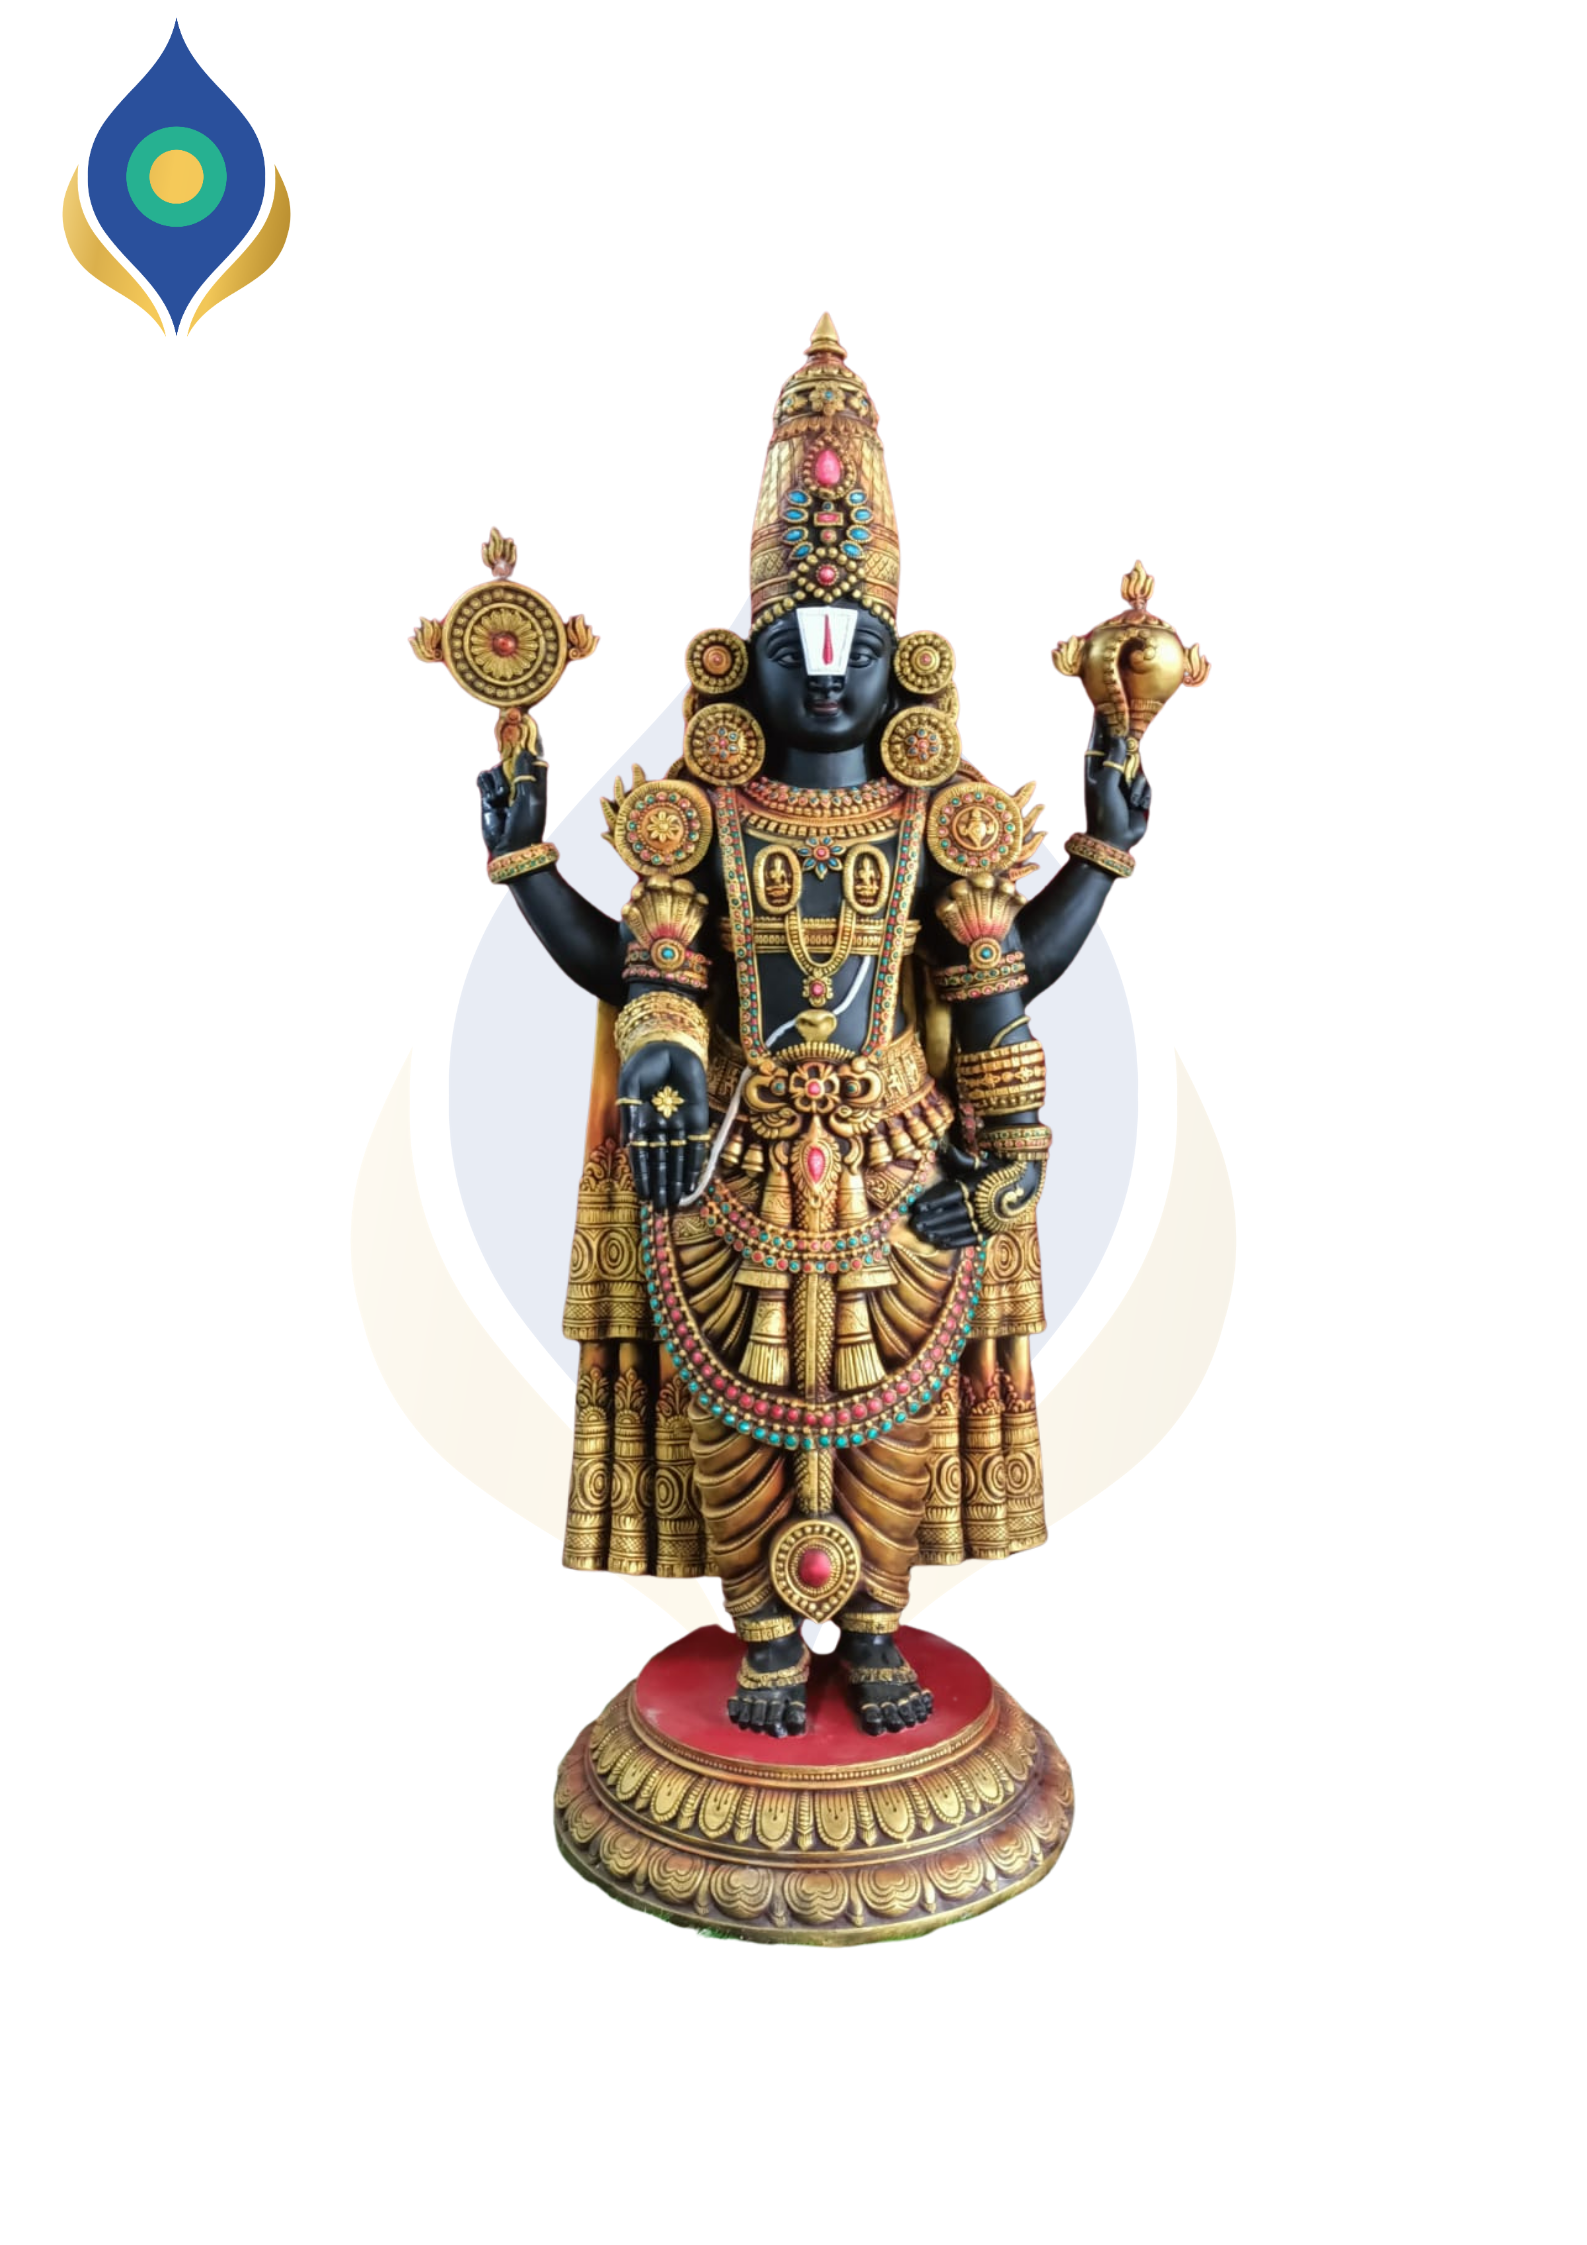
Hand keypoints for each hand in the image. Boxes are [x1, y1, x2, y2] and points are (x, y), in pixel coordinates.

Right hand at [477, 710, 546, 856]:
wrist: (510, 848)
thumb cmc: (527, 826)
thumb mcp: (531, 799)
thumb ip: (526, 774)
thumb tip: (523, 752)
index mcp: (536, 779)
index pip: (533, 752)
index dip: (529, 736)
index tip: (524, 717)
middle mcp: (520, 779)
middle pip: (511, 755)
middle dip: (508, 750)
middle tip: (508, 744)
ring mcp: (503, 785)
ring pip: (496, 767)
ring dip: (498, 781)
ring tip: (503, 800)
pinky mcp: (488, 793)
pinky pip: (483, 777)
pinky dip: (487, 785)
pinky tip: (493, 799)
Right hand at [618, 1040, 710, 1209]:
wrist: (668, 1043)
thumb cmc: (644, 1064)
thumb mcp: (629, 1086)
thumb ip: (630, 1113)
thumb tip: (631, 1142)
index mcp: (642, 1121)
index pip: (642, 1154)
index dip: (643, 1174)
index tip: (642, 1194)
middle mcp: (661, 1127)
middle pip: (662, 1160)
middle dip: (661, 1182)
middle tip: (661, 1206)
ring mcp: (681, 1124)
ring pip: (679, 1157)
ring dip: (677, 1178)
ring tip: (675, 1200)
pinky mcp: (700, 1118)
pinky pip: (698, 1145)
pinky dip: (695, 1163)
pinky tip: (693, 1182)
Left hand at [909, 1137, 1040, 1249]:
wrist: (1025, 1184)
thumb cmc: (995, 1170)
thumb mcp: (978, 1162)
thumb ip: (959, 1158)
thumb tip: (942, 1146)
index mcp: (979, 1185)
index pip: (952, 1195)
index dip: (934, 1202)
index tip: (917, 1206)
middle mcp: (984, 1204)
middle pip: (953, 1214)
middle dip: (933, 1220)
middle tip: (914, 1224)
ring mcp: (988, 1219)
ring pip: (960, 1228)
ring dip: (940, 1232)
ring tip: (923, 1234)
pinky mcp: (992, 1230)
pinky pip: (971, 1239)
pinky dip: (954, 1242)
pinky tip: (939, 1242)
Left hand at [1082, 710, 1151, 851]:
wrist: (1115, 840)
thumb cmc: (1104, 813)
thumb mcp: (1106, 784)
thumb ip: (1113, 759)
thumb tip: (1118, 735)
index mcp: (1095, 767)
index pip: (1099, 738)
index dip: (1103, 721)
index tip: (1106, 701)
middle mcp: (1109, 770)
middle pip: (1123, 749)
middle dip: (1129, 749)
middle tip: (1132, 737)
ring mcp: (1124, 780)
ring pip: (1139, 766)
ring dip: (1137, 782)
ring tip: (1128, 799)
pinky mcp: (1137, 790)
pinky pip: (1146, 783)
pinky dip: (1143, 793)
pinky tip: (1135, 805)